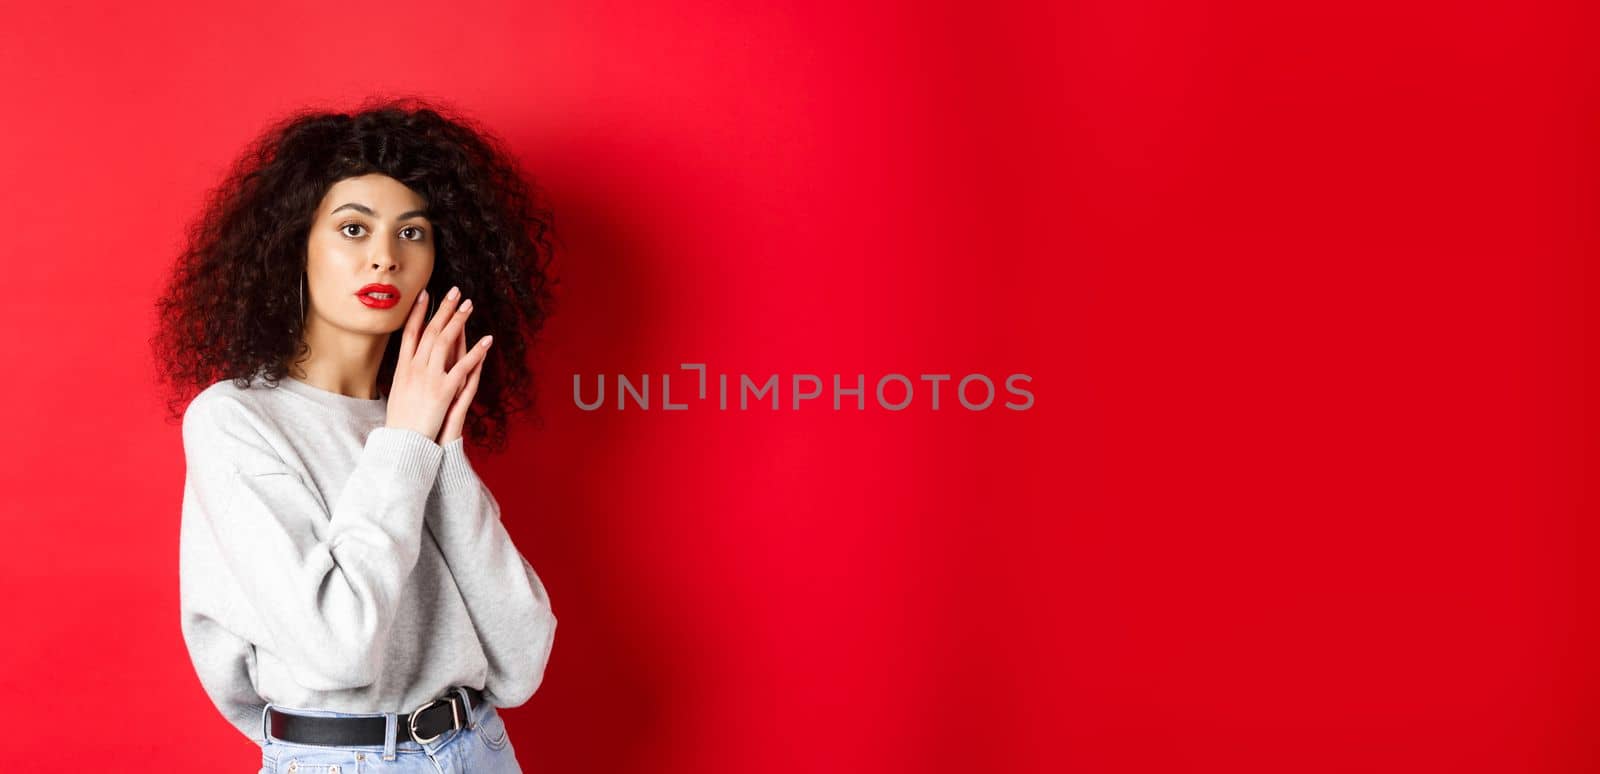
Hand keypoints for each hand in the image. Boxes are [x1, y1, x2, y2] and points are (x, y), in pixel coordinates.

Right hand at [385, 286, 491, 441]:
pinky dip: (476, 352)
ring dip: (458, 321)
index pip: (410, 333)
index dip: (419, 312)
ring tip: (469, 305)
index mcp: (403, 368)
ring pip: (445, 342)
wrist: (403, 443)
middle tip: (455, 291)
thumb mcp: (397, 393)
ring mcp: (429, 377)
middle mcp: (414, 368)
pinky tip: (488, 340)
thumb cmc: (400, 422)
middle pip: (430, 332)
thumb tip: (409, 364)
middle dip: (443, 309)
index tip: (426, 294)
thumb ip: (406, 376)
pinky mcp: (444, 390)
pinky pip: (464, 366)